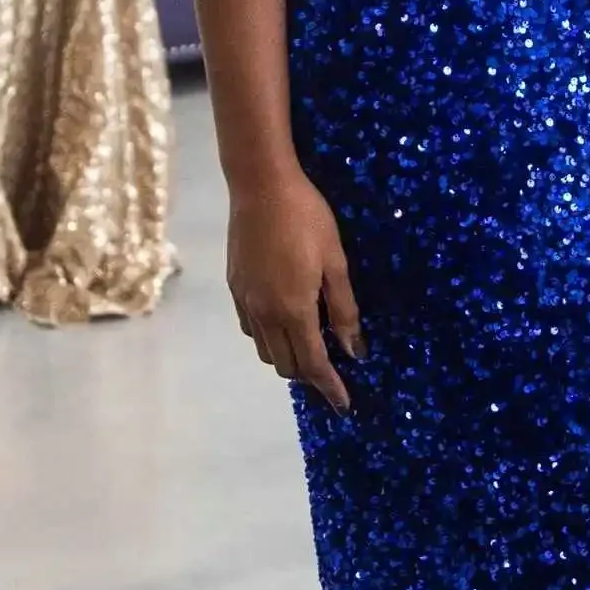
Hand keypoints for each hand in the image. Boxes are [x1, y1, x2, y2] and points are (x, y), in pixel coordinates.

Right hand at [227, 169, 360, 411]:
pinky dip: (269, 337)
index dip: (329, 387)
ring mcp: (246, 302)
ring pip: (265, 351)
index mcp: (294, 310)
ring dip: (287, 357)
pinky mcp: (235, 288)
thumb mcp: (336, 262)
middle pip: (285, 365)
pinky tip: (283, 320)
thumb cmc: (307, 218)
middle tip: (332, 367)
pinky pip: (251, 329)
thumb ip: (344, 310)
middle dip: (309, 375)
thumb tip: (354, 350)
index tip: (343, 404)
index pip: (312, 364)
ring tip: (309, 344)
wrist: (260, 186)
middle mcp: (265, 314)